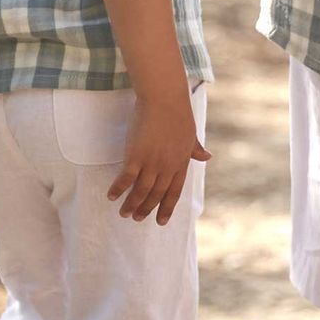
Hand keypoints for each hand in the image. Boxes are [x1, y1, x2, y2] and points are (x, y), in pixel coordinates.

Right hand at [106, 92, 211, 223]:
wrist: (165, 98)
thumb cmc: (178, 112)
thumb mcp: (191, 134)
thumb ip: (196, 149)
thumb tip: (207, 157)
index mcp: (181, 163)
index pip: (175, 192)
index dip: (167, 208)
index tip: (160, 221)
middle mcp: (168, 166)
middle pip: (156, 194)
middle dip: (147, 209)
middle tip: (137, 218)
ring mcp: (152, 162)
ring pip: (141, 191)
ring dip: (132, 204)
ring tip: (124, 213)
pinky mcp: (136, 155)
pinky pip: (126, 178)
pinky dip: (119, 189)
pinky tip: (112, 196)